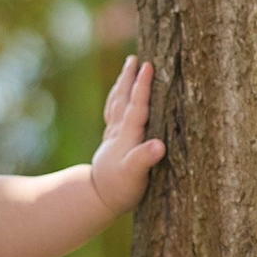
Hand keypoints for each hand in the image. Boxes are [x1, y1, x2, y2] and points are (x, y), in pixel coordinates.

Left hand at [89, 57, 165, 214]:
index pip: (137, 106)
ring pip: (117, 103)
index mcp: (127, 136)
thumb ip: (145, 160)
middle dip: (129, 78)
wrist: (97, 199)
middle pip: (123, 98)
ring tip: (127, 68)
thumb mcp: (135, 177)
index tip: (148, 65)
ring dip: (122, 84)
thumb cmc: (120, 189)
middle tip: (134, 58)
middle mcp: (119, 132)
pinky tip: (119, 97)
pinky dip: (117, 99)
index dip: (143, 86)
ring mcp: (113, 136)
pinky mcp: (111, 142)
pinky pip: (114, 113)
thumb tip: (159, 145)